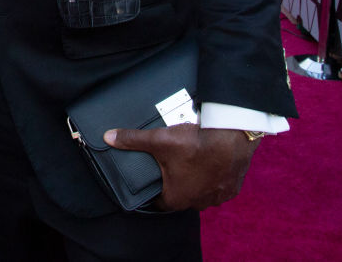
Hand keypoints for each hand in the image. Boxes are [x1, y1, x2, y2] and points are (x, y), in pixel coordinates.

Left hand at [103, 124, 257, 210]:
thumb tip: (108, 137)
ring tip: (188, 161)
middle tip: (169, 165)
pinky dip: (213, 178)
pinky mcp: (232, 189)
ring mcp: (217, 197)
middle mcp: (198, 202)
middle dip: (174, 183)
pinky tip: (208, 163)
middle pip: (180, 196)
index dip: (153, 192)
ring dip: (195, 181)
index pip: (159, 203)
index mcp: (177, 198)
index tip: (151, 180)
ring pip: (200, 193)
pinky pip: (218, 187)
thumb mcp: (158, 140)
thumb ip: (132, 140)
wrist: (232, 137)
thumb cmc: (195, 143)